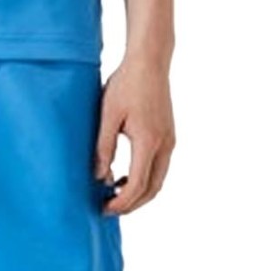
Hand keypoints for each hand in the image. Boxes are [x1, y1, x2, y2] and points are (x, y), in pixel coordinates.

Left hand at [94, 55, 175, 215]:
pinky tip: (125, 177)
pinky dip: (145, 180)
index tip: (104, 208)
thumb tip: (100, 178)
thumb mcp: (107, 116)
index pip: (137, 185)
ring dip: (139, 193)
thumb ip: (103, 148)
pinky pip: (160, 168)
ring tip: (114, 195)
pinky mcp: (169, 136)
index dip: (121, 202)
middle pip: (152, 189)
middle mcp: (165, 144)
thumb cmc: (126, 84)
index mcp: (148, 141)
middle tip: (109, 209)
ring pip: (158, 180)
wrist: (150, 61)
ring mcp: (170, 141)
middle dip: (132, 204)